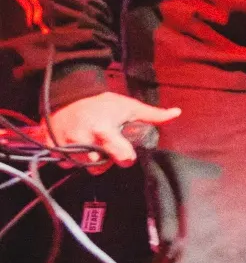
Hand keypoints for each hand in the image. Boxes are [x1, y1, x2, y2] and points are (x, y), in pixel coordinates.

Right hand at [45, 92, 180, 168]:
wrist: (67, 94)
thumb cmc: (101, 102)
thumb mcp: (128, 106)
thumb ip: (152, 114)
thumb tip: (176, 113)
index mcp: (103, 131)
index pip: (121, 158)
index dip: (127, 157)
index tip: (126, 151)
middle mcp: (83, 140)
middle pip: (99, 168)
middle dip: (105, 160)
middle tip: (105, 146)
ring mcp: (65, 144)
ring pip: (82, 167)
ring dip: (88, 160)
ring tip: (92, 145)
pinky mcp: (52, 146)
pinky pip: (64, 163)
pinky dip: (71, 158)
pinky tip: (77, 146)